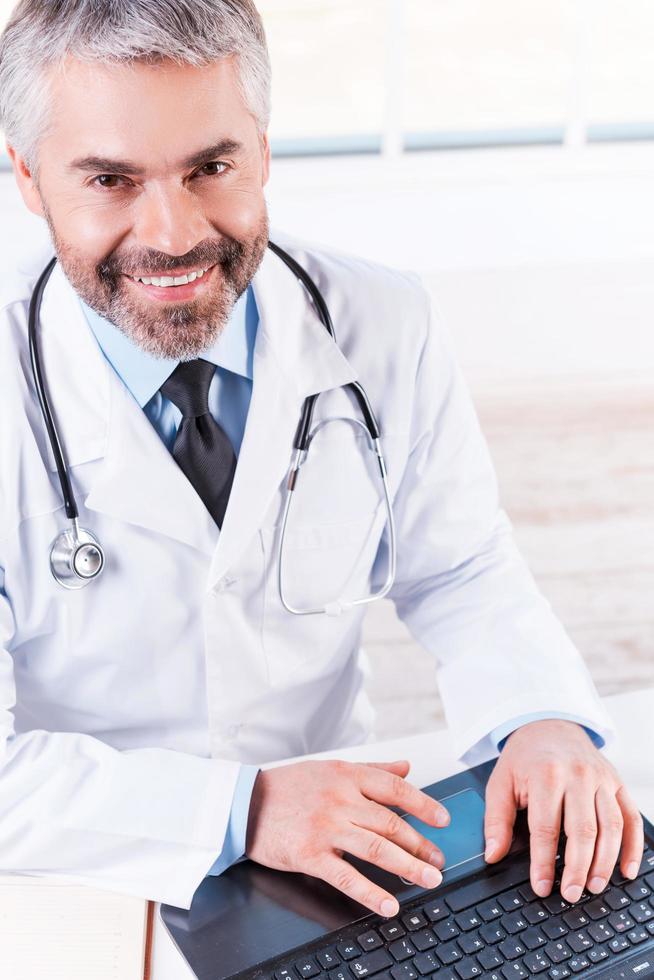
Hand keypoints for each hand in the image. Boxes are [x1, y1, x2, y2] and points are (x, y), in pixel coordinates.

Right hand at [245, 758, 449, 916]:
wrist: (244, 803)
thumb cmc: (289, 786)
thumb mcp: (331, 768)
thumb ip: (372, 769)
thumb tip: (406, 766)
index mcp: (347, 775)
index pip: (395, 788)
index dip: (423, 804)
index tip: (443, 820)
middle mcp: (340, 799)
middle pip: (390, 822)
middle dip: (420, 844)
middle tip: (439, 860)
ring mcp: (325, 828)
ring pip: (376, 848)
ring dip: (408, 866)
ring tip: (429, 879)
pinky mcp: (309, 855)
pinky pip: (346, 877)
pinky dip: (371, 893)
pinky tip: (389, 905)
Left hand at [484, 719, 643, 901]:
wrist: (549, 725)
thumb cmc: (524, 758)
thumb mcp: (501, 782)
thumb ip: (497, 820)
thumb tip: (493, 855)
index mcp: (546, 774)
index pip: (546, 827)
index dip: (543, 862)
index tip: (542, 887)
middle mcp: (577, 775)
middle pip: (582, 830)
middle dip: (577, 868)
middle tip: (571, 894)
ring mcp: (601, 778)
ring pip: (610, 826)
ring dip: (605, 862)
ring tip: (594, 887)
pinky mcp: (616, 783)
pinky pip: (630, 817)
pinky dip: (632, 846)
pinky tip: (626, 870)